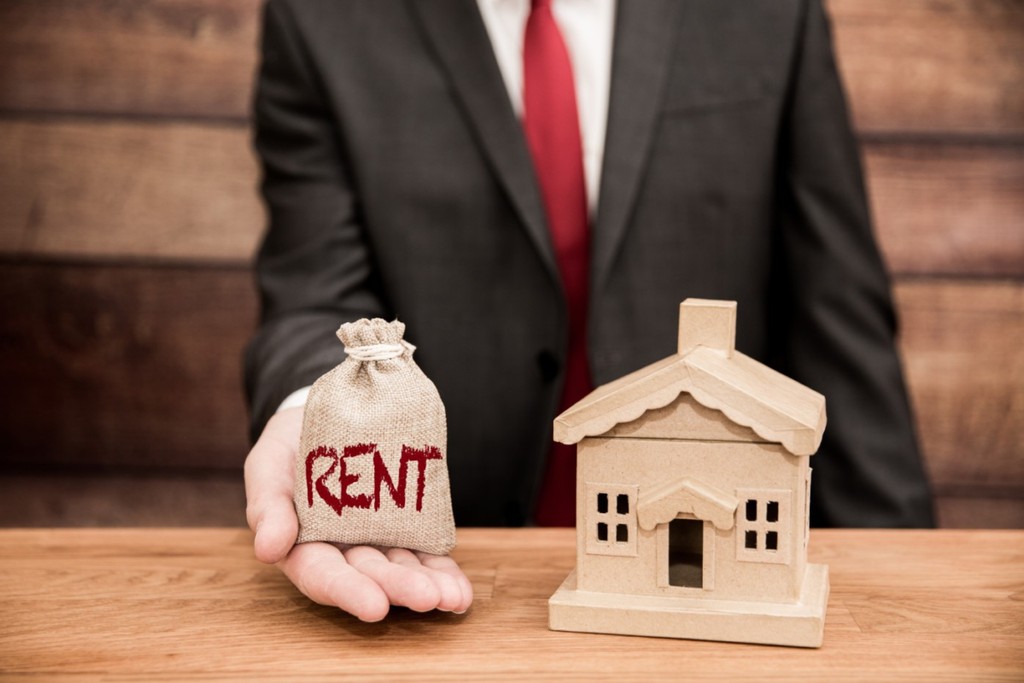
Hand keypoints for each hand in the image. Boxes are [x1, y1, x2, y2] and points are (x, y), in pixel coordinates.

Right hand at [244, 406, 473, 620]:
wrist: (329, 414)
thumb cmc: (288, 447)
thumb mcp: (268, 467)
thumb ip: (267, 506)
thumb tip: (269, 550)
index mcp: (303, 547)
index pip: (323, 575)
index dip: (348, 592)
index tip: (374, 606)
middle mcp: (342, 552)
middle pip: (371, 576)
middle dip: (400, 589)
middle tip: (429, 598)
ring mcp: (377, 541)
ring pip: (403, 569)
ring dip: (429, 586)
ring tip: (454, 599)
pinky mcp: (406, 527)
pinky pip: (425, 552)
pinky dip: (443, 571)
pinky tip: (461, 591)